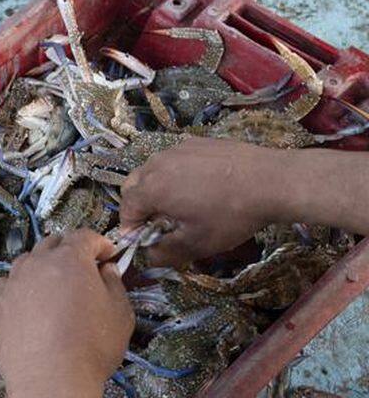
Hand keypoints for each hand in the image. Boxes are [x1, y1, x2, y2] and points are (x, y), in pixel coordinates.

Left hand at [0, 230, 132, 392]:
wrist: (50, 379)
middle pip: (53, 243)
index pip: (85, 236)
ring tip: (55, 286)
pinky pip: (7, 283)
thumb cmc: (91, 347)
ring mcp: (13, 282)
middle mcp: (38, 263)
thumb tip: (107, 270)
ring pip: (28, 261)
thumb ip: (115, 284)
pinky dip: (20, 285)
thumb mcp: (120, 314)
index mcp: (70, 259)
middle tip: (85, 269)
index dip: (100, 243)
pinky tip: (29, 301)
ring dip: (43, 266)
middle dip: (71, 250)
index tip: (109, 255)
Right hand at [120, 136, 286, 266]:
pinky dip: (177, 173)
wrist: (271, 180)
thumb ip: (166, 253)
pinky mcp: (196, 142)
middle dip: (139, 205)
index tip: (142, 240)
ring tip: (182, 202)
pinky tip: (203, 184)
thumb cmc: (230, 215)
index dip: (130, 227)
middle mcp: (156, 164)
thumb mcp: (198, 243)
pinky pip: (175, 159)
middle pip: (133, 185)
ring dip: (157, 187)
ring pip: (153, 169)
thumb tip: (149, 256)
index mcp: (151, 189)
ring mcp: (176, 149)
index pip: (126, 209)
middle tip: (159, 221)